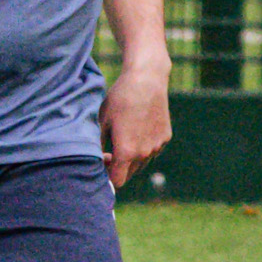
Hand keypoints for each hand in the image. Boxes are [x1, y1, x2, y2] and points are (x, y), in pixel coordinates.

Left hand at [100, 62, 171, 188]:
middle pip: (129, 175)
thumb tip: (96, 161)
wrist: (146, 80)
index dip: (107, 174)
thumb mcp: (102, 121)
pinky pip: (152, 150)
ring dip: (132, 158)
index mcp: (126, 152)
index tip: (104, 157)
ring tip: (125, 136)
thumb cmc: (119, 99)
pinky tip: (138, 127)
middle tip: (111, 148)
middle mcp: (144, 153)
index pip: (117, 181)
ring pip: (141, 164)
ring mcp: (157, 146)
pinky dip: (145, 146)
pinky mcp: (165, 137)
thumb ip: (98, 146)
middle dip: (119, 167)